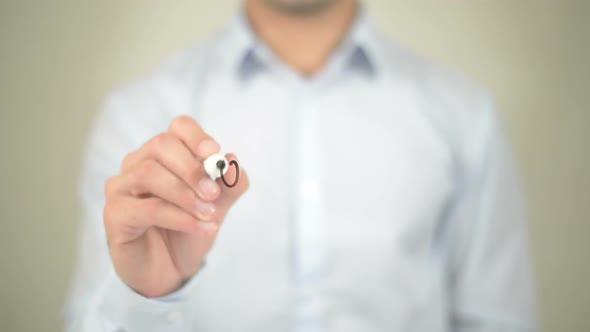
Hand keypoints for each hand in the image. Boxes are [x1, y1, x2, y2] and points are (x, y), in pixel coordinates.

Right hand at [103, 116, 248, 296]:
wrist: (170, 270)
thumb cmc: (189, 229)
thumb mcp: (217, 206)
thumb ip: (229, 185)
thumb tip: (233, 160)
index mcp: (165, 154)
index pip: (178, 128)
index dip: (196, 136)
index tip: (214, 152)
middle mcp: (138, 163)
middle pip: (161, 146)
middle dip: (192, 168)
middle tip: (213, 193)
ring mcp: (121, 187)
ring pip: (149, 174)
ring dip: (185, 195)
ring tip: (210, 215)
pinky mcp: (114, 214)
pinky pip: (147, 208)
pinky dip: (180, 218)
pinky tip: (202, 228)